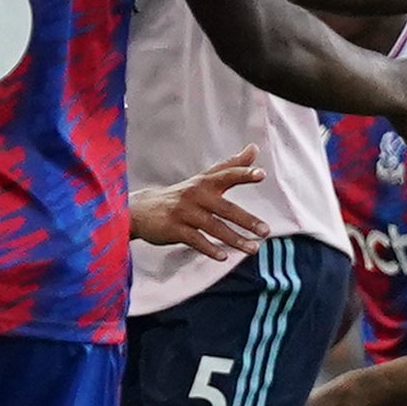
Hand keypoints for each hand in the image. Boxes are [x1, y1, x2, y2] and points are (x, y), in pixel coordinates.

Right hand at [128, 148, 269, 260]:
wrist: (141, 210)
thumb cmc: (180, 195)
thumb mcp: (203, 179)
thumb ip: (230, 166)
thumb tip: (254, 148)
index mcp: (204, 183)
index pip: (226, 175)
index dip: (243, 173)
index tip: (260, 174)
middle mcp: (195, 195)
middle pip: (225, 208)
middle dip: (246, 220)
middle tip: (265, 231)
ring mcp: (183, 212)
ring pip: (213, 226)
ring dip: (234, 239)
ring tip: (253, 248)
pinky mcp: (173, 228)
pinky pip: (195, 240)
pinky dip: (209, 248)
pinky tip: (223, 256)